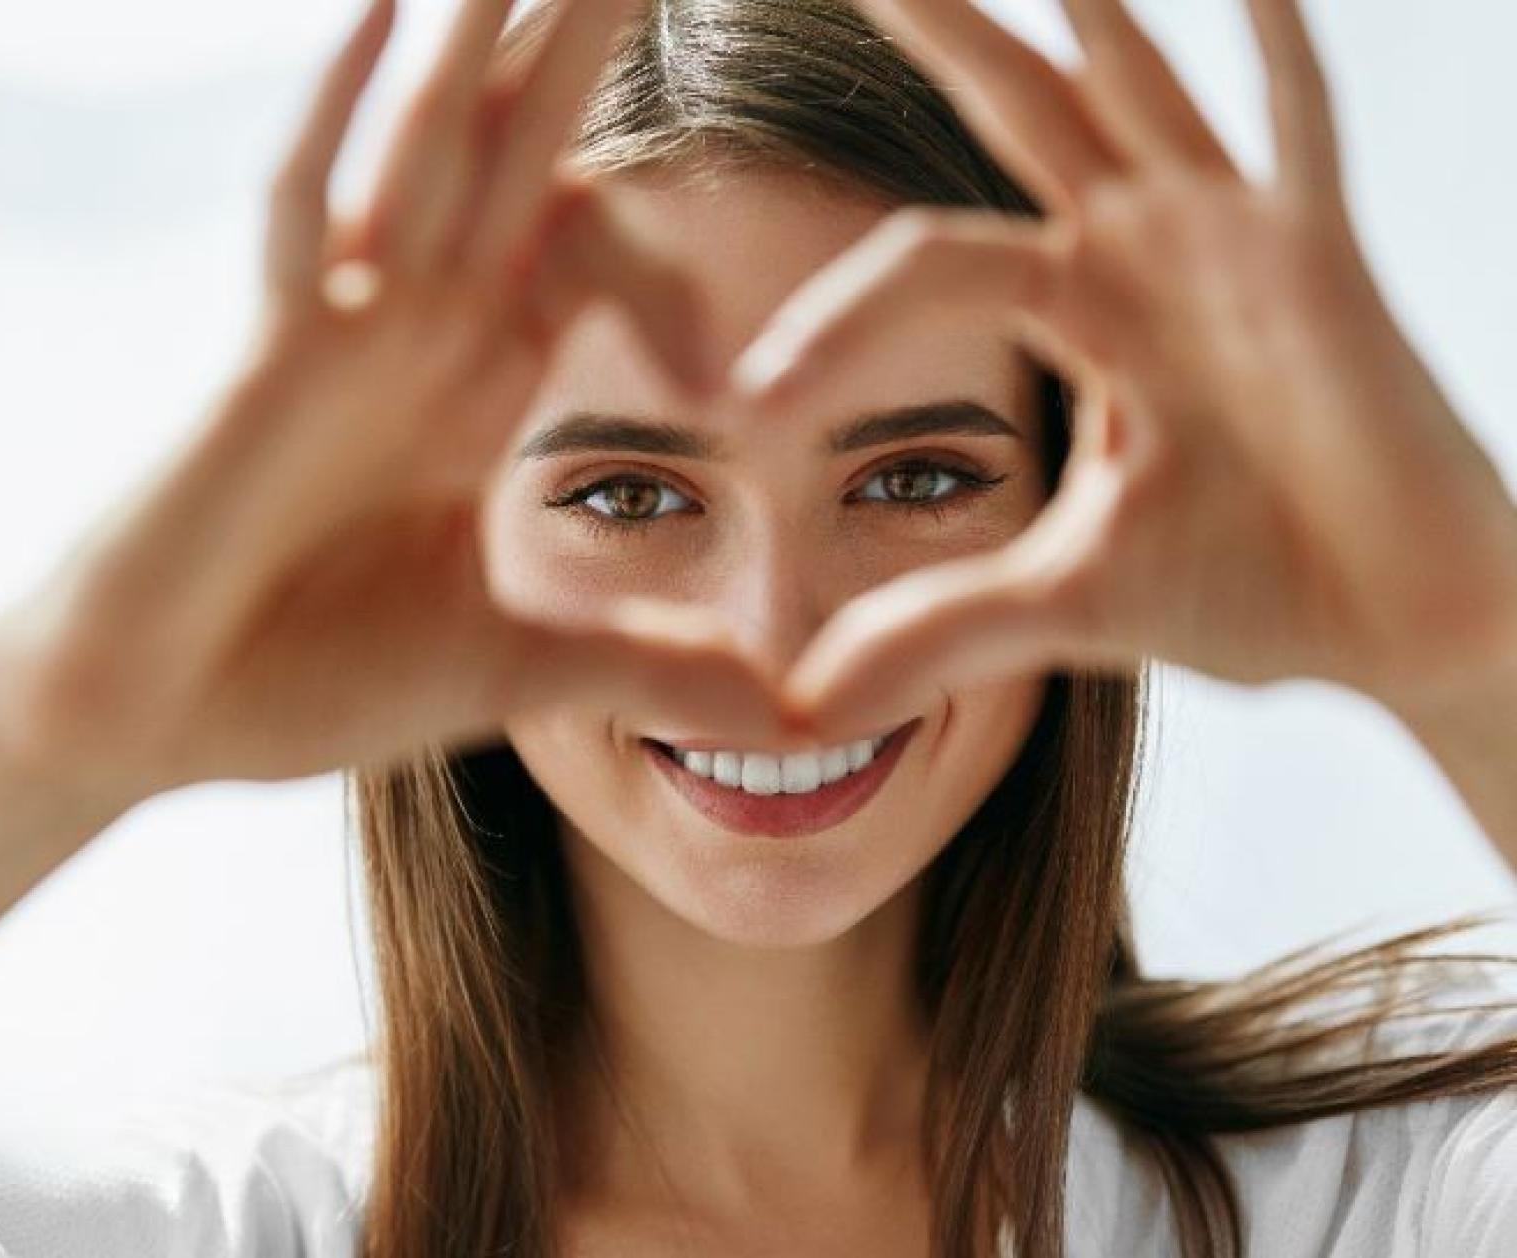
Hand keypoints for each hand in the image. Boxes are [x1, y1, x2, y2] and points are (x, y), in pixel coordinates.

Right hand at [0, 0, 802, 798]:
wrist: (149, 720)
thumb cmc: (305, 681)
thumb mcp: (516, 672)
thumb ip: (646, 670)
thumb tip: (787, 720)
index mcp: (477, 388)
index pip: (583, 252)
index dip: (658, 239)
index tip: (740, 240)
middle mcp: (417, 333)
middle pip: (518, 152)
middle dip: (581, 40)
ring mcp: (341, 332)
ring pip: (430, 146)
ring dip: (487, 34)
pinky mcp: (267, 358)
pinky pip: (305, 212)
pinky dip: (341, 115)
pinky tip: (388, 7)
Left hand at [730, 0, 1516, 739]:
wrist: (1399, 627)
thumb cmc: (1254, 590)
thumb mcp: (1063, 605)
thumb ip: (934, 631)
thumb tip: (798, 707)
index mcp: (1078, 311)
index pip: (922, 270)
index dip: (832, 326)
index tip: (745, 401)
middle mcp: (1144, 252)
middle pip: (1013, 110)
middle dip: (937, 28)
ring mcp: (1233, 243)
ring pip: (1134, 88)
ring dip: (1082, 9)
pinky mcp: (1321, 263)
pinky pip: (1298, 132)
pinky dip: (1274, 54)